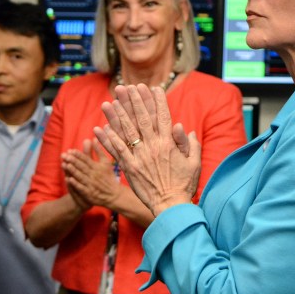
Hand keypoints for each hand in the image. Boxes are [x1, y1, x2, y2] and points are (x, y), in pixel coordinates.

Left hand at [61, 139, 122, 208]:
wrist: (114, 194)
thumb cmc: (109, 177)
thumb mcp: (106, 162)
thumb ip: (99, 151)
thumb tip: (94, 138)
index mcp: (98, 167)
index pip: (87, 159)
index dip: (78, 155)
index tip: (71, 150)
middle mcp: (94, 174)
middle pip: (82, 166)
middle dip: (73, 160)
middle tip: (64, 155)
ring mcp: (91, 184)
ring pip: (80, 176)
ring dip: (72, 170)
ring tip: (64, 164)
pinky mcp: (89, 193)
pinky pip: (81, 187)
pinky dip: (75, 183)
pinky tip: (68, 179)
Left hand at [94, 84, 200, 216]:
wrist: (171, 206)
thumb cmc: (184, 184)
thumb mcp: (194, 162)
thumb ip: (191, 143)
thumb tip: (183, 127)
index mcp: (169, 144)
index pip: (163, 117)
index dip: (157, 101)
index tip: (153, 88)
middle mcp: (153, 147)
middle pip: (142, 119)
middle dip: (134, 101)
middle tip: (127, 87)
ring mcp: (139, 157)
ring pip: (126, 131)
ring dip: (117, 115)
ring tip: (110, 102)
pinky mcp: (129, 168)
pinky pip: (116, 150)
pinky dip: (107, 139)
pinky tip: (100, 128)